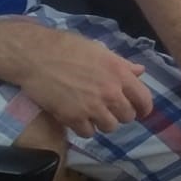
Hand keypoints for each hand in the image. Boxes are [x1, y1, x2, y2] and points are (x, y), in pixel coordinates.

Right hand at [17, 29, 151, 137]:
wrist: (36, 56)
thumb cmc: (67, 47)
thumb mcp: (99, 50)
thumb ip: (121, 64)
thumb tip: (140, 71)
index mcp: (119, 73)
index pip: (144, 99)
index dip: (144, 108)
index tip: (140, 111)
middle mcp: (110, 92)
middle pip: (127, 117)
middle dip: (120, 114)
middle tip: (109, 108)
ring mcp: (92, 107)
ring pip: (109, 127)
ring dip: (102, 122)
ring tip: (92, 112)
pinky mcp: (74, 118)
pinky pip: (88, 133)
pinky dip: (84, 128)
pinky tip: (77, 117)